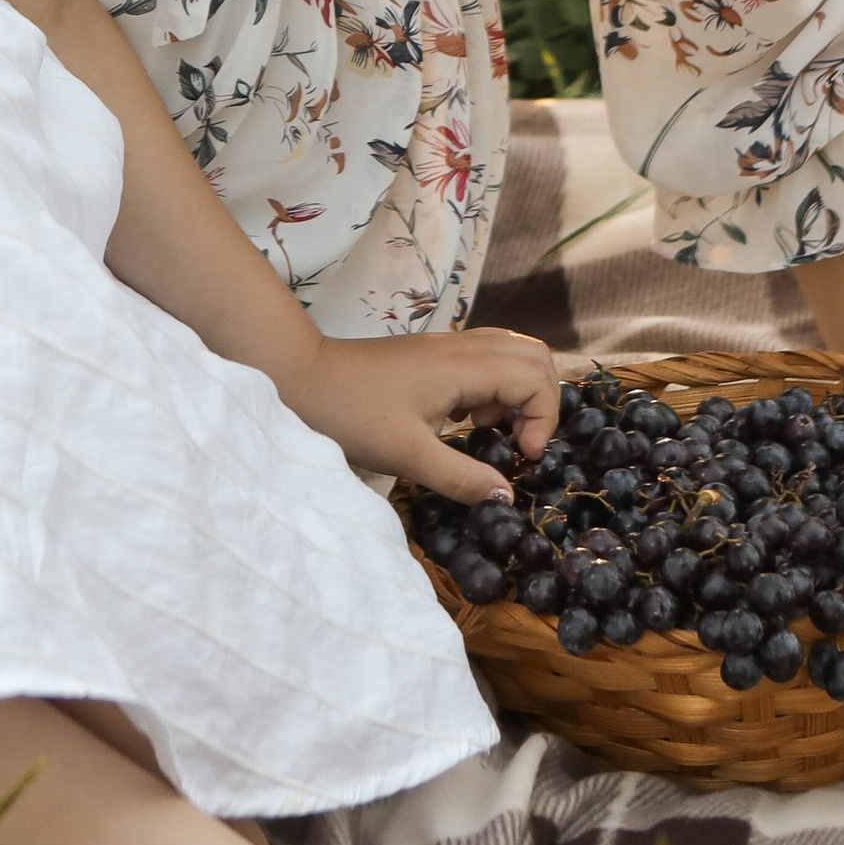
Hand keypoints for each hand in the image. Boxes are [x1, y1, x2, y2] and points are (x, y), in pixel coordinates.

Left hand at [291, 328, 562, 503]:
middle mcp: (463, 347)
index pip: (536, 377)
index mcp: (464, 366)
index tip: (519, 457)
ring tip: (488, 430)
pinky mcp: (434, 355)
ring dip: (517, 392)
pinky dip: (494, 387)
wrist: (301, 378)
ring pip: (511, 353)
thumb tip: (506, 497)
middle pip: (534, 356)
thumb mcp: (407, 456)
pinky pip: (487, 359)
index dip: (542, 420)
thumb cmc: (351, 414)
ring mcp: (449, 346)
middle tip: (515, 443)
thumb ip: (462, 477)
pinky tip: (463, 419)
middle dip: (541, 401)